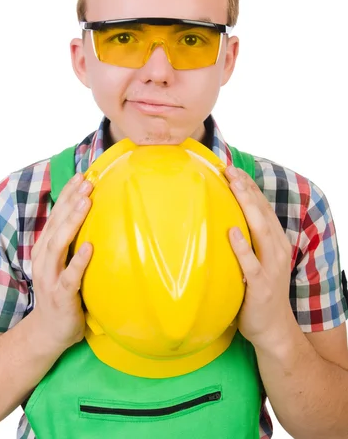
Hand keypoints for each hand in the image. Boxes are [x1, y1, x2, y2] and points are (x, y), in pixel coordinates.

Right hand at [30, 172, 92, 354]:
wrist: (48, 332)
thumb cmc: (62, 292)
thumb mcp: (63, 263)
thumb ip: (72, 242)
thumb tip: (94, 214)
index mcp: (44, 248)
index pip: (56, 216)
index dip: (67, 194)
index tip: (82, 175)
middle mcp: (43, 259)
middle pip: (56, 224)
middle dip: (71, 201)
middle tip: (88, 181)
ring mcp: (50, 278)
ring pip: (58, 245)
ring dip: (72, 222)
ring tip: (87, 202)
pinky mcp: (60, 296)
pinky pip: (70, 277)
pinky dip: (79, 261)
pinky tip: (90, 247)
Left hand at [224, 165, 296, 351]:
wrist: (273, 329)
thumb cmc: (259, 291)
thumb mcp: (258, 260)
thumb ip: (247, 240)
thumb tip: (222, 219)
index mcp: (276, 242)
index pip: (262, 208)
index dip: (249, 187)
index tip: (233, 169)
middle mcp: (277, 250)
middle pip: (261, 213)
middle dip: (246, 189)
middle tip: (230, 169)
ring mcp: (270, 268)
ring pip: (260, 231)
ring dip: (247, 206)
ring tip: (234, 187)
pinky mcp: (260, 286)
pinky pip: (250, 264)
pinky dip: (242, 247)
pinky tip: (232, 232)